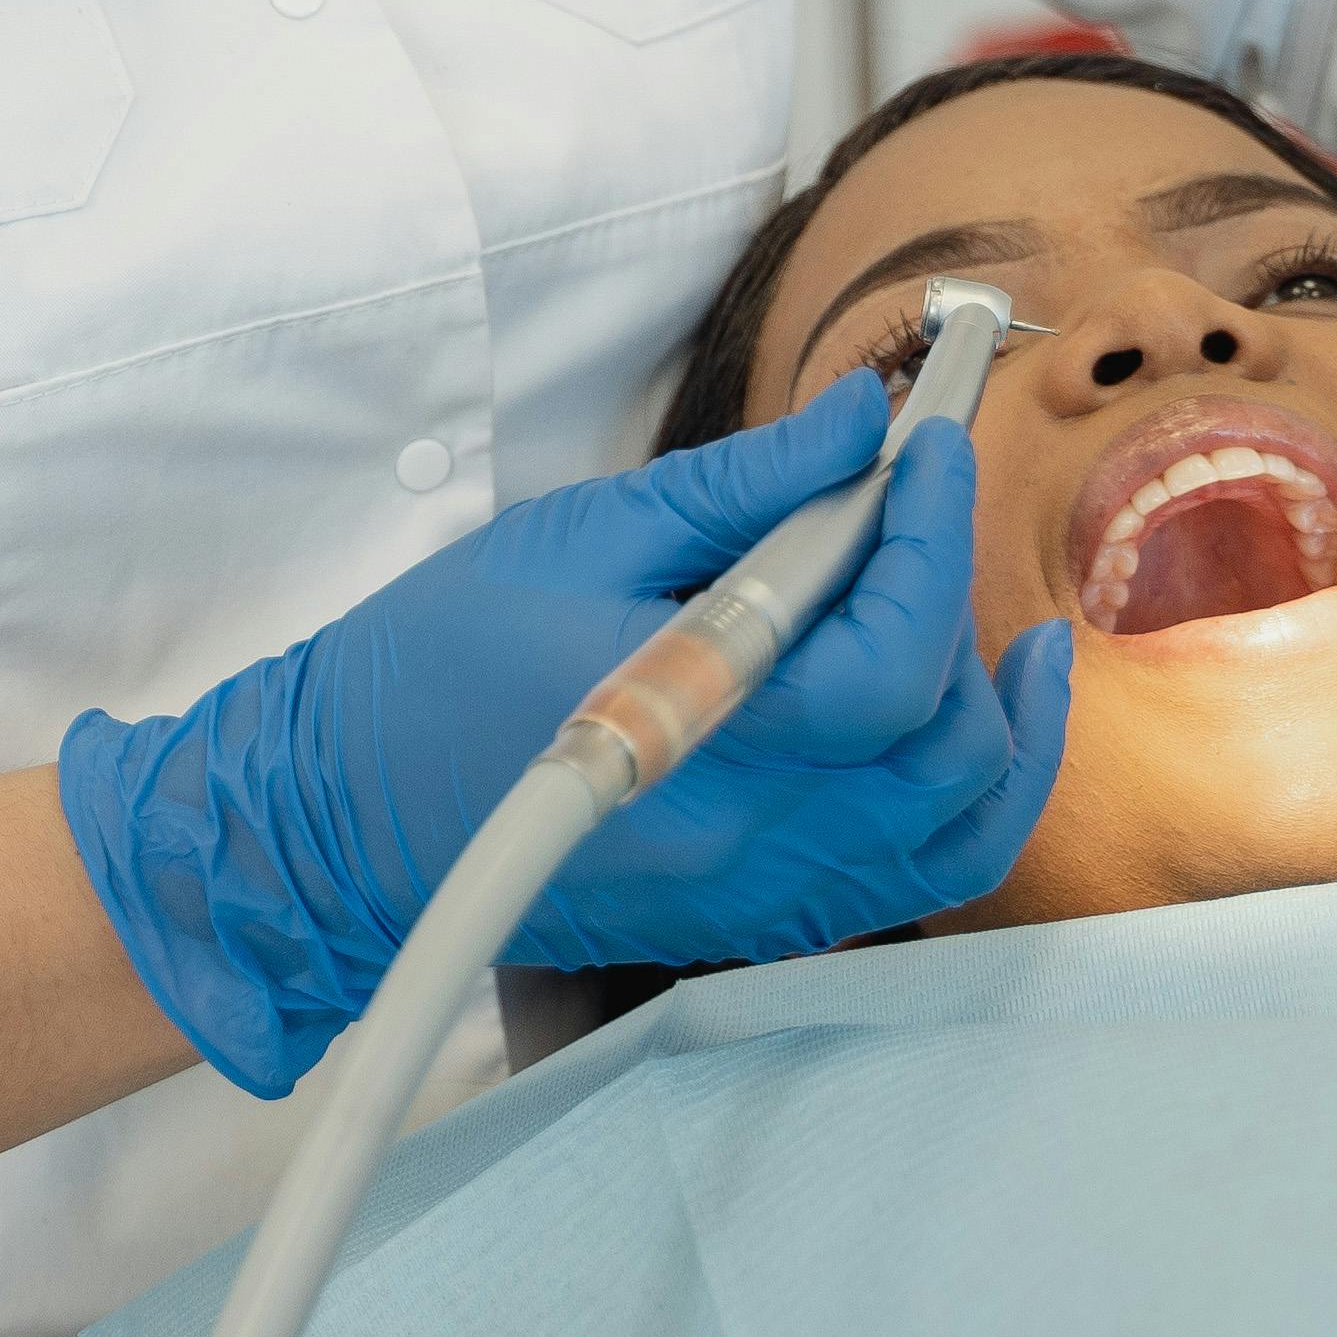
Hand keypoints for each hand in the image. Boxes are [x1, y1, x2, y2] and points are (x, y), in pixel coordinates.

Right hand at [60, 377, 1072, 1092]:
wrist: (341, 821)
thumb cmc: (436, 667)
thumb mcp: (580, 536)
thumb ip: (741, 487)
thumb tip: (862, 420)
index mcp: (695, 734)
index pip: (887, 662)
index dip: (930, 541)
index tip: (923, 446)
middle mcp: (746, 837)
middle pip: (941, 745)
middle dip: (955, 601)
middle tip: (915, 499)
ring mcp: (759, 893)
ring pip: (956, 828)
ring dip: (996, 714)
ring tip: (981, 608)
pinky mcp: (757, 916)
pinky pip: (913, 873)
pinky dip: (967, 792)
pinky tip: (965, 707)